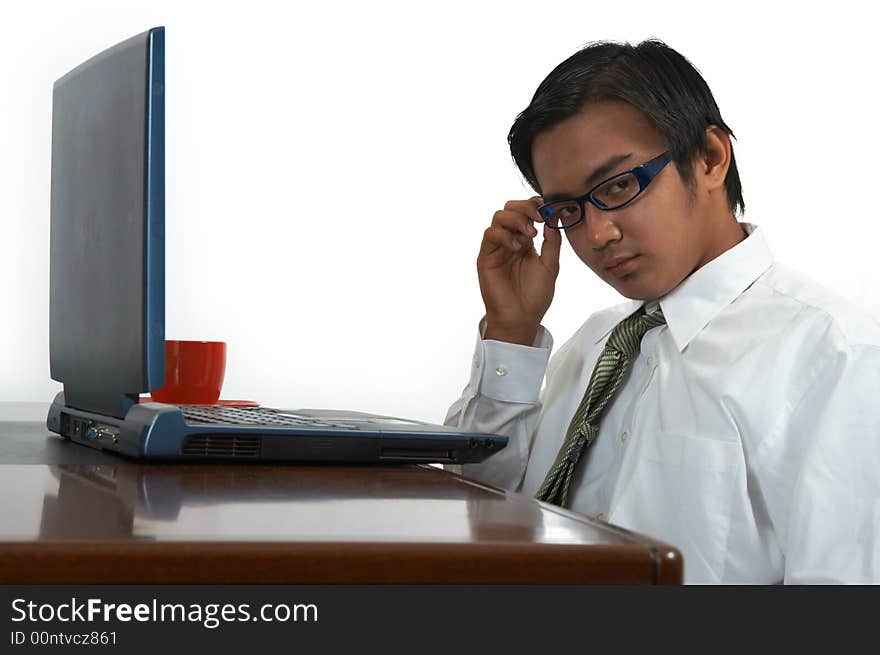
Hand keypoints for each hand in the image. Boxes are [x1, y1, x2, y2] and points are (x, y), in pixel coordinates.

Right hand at [477, 197, 561, 344]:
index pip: (526, 213)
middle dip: (525, 207)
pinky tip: (516, 247)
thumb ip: (552, 242)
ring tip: (529, 234)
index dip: (535, 206)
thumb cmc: (535, 296)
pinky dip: (504, 235)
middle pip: (510, 208)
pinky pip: (490, 235)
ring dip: (516, 219)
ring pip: (499, 217)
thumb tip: (553, 218)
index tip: (548, 212)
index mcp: (526, 241)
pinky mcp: (486, 257)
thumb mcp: (551, 265)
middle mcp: (510, 241)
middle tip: (538, 218)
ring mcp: (497, 248)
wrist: (521, 318)